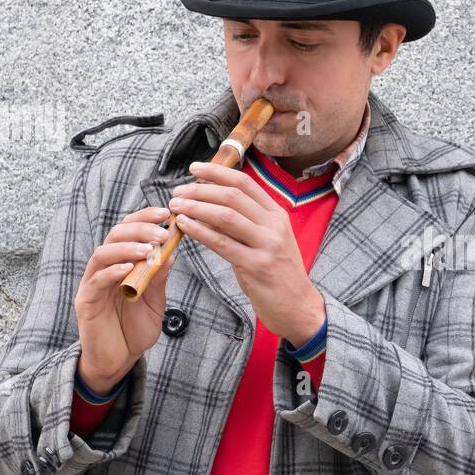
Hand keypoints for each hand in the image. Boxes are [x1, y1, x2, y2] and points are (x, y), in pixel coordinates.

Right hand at [72, 205, 177, 391]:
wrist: (119, 360)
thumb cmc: (135, 330)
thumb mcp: (155, 301)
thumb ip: (159, 279)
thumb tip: (171, 252)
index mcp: (121, 264)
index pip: (129, 232)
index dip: (145, 219)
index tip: (167, 213)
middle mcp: (104, 269)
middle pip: (115, 236)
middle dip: (139, 228)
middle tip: (161, 230)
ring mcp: (92, 284)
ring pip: (102, 254)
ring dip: (126, 247)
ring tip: (148, 248)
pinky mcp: (86, 302)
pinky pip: (97, 281)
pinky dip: (112, 271)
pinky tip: (129, 268)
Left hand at [167, 160, 325, 344]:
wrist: (299, 306)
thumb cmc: (278, 273)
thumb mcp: (268, 241)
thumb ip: (245, 223)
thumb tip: (211, 206)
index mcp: (277, 214)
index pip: (245, 183)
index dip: (218, 172)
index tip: (195, 168)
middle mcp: (274, 225)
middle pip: (233, 196)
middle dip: (200, 190)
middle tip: (177, 192)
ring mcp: (267, 245)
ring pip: (226, 215)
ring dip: (196, 207)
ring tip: (175, 206)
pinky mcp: (256, 266)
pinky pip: (222, 243)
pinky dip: (200, 231)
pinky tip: (184, 226)